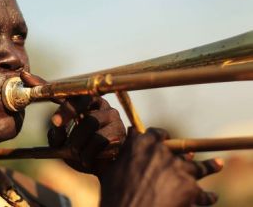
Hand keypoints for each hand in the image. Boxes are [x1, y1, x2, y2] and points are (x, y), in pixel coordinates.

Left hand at [20, 71, 125, 174]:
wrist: (106, 170)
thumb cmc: (82, 152)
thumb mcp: (63, 144)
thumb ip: (56, 135)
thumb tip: (55, 126)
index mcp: (82, 103)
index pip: (62, 90)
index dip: (43, 83)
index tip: (25, 76)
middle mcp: (98, 104)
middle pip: (80, 99)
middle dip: (66, 110)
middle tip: (55, 122)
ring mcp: (111, 115)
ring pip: (88, 124)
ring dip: (77, 144)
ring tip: (77, 154)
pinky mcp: (119, 130)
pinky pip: (98, 140)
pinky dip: (88, 154)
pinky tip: (90, 159)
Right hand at [99, 128, 222, 206]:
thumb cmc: (114, 195)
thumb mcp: (110, 168)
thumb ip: (123, 149)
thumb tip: (130, 132)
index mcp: (141, 144)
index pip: (158, 133)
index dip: (162, 138)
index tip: (165, 141)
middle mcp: (162, 152)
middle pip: (181, 149)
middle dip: (185, 152)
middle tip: (189, 155)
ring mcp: (178, 169)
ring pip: (199, 167)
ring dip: (209, 167)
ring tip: (217, 165)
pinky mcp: (191, 189)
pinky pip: (204, 194)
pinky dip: (208, 196)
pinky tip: (212, 196)